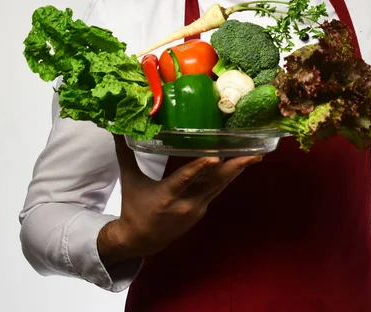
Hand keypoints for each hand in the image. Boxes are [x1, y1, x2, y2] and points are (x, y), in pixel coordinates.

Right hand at [98, 135, 261, 269]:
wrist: (141, 241)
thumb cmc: (134, 206)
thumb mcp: (130, 180)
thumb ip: (125, 153)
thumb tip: (115, 128)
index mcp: (167, 196)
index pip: (185, 180)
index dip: (199, 168)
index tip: (214, 157)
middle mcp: (186, 204)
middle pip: (214, 183)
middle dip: (234, 168)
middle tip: (253, 154)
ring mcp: (197, 208)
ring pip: (220, 186)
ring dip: (237, 170)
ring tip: (255, 156)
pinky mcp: (202, 210)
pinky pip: (217, 190)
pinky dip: (228, 177)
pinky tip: (240, 164)